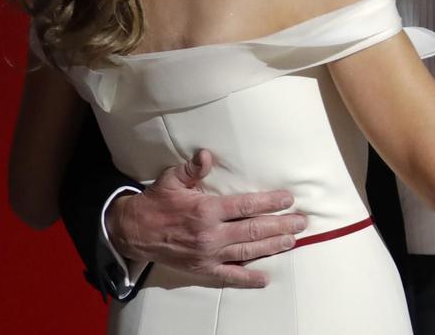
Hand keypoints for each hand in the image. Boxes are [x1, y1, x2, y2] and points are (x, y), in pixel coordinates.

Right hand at [106, 149, 306, 287]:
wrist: (133, 232)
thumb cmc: (156, 202)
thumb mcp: (171, 180)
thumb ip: (192, 168)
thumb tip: (207, 155)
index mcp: (206, 210)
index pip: (246, 206)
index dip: (270, 202)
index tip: (288, 199)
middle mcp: (210, 234)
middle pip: (254, 229)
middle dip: (281, 225)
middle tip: (301, 222)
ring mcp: (208, 255)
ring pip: (248, 251)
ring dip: (273, 246)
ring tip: (293, 241)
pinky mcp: (202, 269)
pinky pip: (229, 276)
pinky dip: (248, 278)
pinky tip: (265, 278)